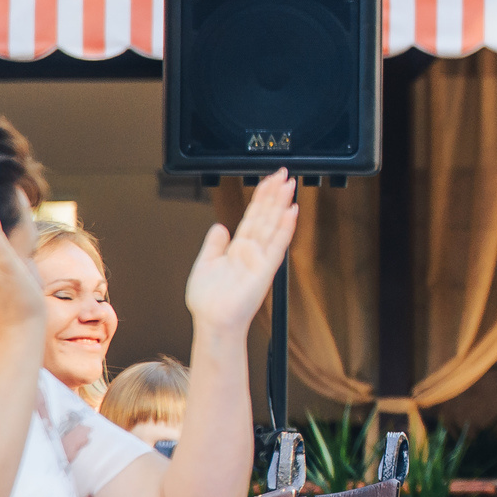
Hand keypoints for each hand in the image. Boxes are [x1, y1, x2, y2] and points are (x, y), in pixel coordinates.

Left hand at [185, 171, 299, 333]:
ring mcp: (260, 259)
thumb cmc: (209, 301)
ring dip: (282, 204)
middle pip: (266, 216)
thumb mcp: (205, 264)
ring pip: (273, 225)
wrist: (212, 322)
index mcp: (238, 249)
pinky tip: (291, 212)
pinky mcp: (265, 270)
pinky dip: (285, 228)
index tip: (268, 180)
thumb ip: (214, 244)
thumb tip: (219, 226)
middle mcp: (252, 252)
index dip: (261, 197)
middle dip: (275, 194)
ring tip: (289, 185)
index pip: (253, 216)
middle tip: (284, 174)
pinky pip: (277, 245)